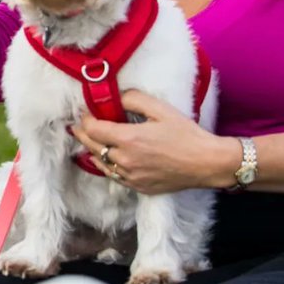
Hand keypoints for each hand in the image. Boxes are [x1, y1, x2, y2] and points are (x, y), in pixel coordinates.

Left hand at [72, 90, 236, 193]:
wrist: (207, 164)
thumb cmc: (186, 134)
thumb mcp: (159, 109)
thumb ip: (132, 99)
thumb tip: (115, 96)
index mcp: (128, 139)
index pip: (92, 129)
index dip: (85, 118)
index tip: (85, 111)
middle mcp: (125, 160)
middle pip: (91, 146)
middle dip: (82, 133)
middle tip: (76, 124)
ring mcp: (130, 176)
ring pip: (100, 162)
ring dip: (91, 149)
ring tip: (86, 139)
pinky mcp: (138, 187)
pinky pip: (113, 176)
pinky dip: (104, 165)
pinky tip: (104, 157)